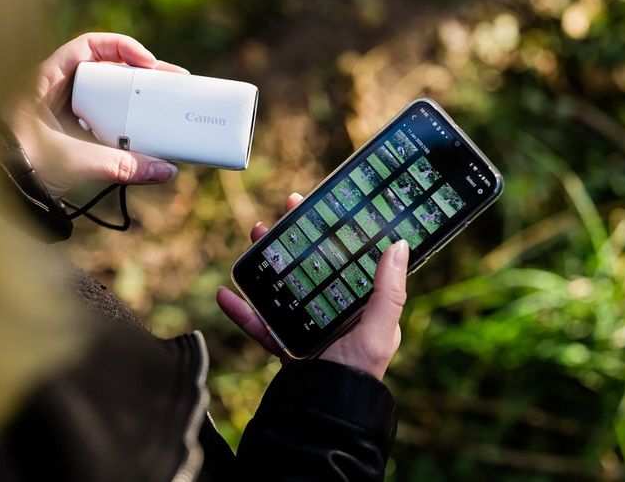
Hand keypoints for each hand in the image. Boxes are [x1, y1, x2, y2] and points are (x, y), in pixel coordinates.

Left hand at [7, 32, 187, 199]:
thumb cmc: (20, 167)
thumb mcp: (76, 161)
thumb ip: (121, 166)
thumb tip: (163, 170)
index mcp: (47, 80)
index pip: (88, 46)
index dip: (121, 48)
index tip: (147, 63)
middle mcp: (55, 92)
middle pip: (104, 71)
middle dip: (139, 76)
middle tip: (170, 82)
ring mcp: (62, 114)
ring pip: (105, 97)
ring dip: (133, 101)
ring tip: (163, 106)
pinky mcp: (68, 136)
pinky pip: (101, 122)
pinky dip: (123, 124)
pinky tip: (143, 133)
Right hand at [216, 193, 409, 379]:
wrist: (326, 415)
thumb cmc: (360, 375)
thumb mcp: (381, 331)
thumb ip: (389, 292)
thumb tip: (398, 244)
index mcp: (359, 305)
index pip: (345, 260)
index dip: (333, 233)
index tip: (320, 208)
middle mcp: (332, 312)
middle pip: (309, 267)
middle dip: (293, 240)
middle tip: (281, 215)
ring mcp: (305, 327)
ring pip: (282, 286)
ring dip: (265, 262)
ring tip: (254, 238)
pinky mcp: (283, 345)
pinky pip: (260, 323)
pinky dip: (241, 311)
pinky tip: (225, 295)